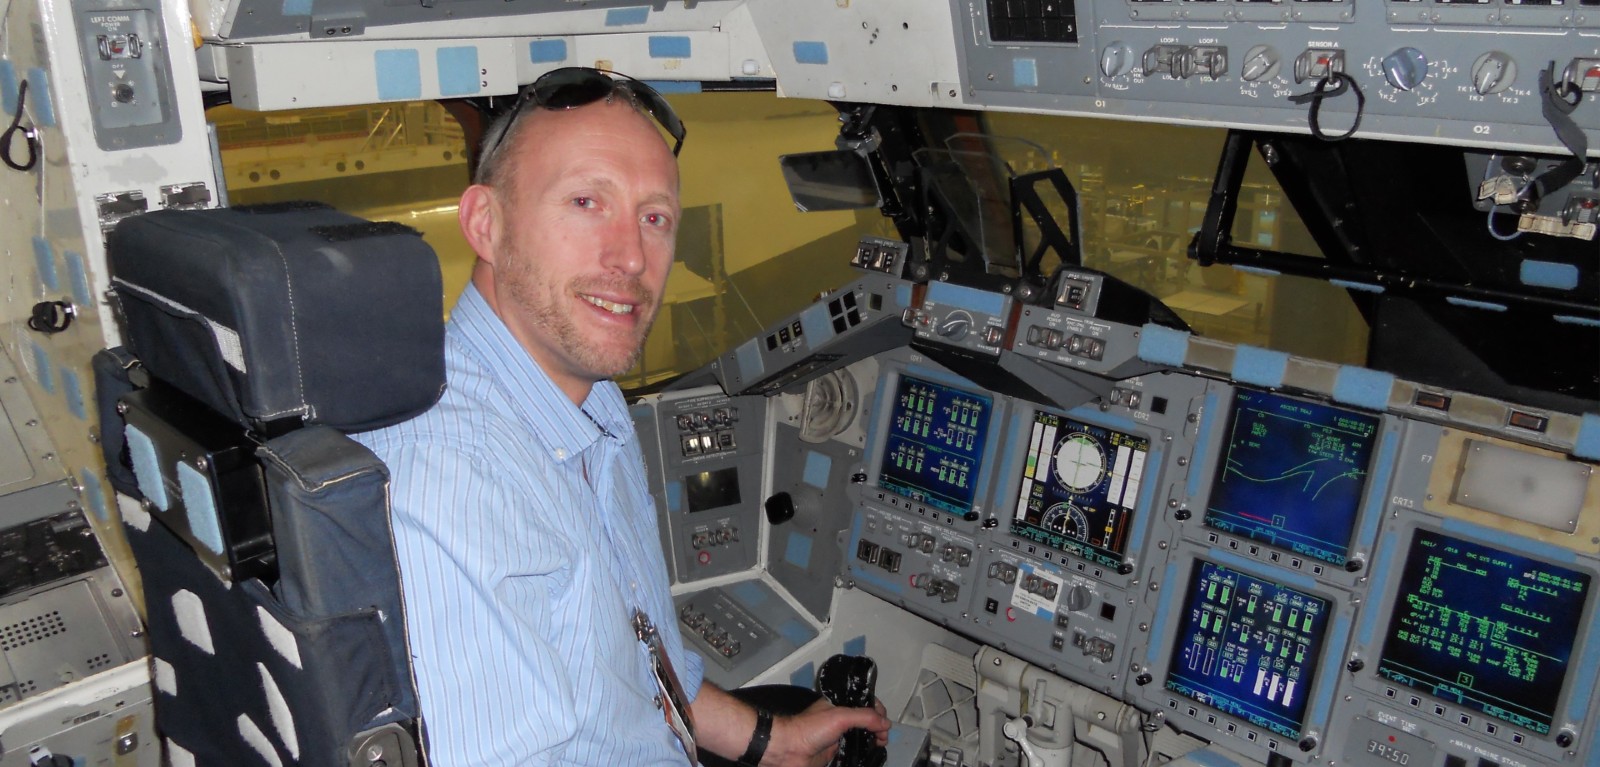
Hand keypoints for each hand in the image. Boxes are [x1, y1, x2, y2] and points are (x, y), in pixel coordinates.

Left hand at [760, 696, 890, 766]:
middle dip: (878, 726)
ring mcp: (838, 735)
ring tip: (879, 745)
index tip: (884, 722)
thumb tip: (886, 723)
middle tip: (883, 737)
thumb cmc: (811, 729)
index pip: (864, 702)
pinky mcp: (835, 751)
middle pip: (865, 720)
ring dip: (873, 739)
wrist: (789, 750)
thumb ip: (865, 717)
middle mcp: (839, 718)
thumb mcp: (840, 716)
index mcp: (839, 704)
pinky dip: (864, 751)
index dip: (877, 710)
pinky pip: (854, 750)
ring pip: (861, 735)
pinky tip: (870, 754)